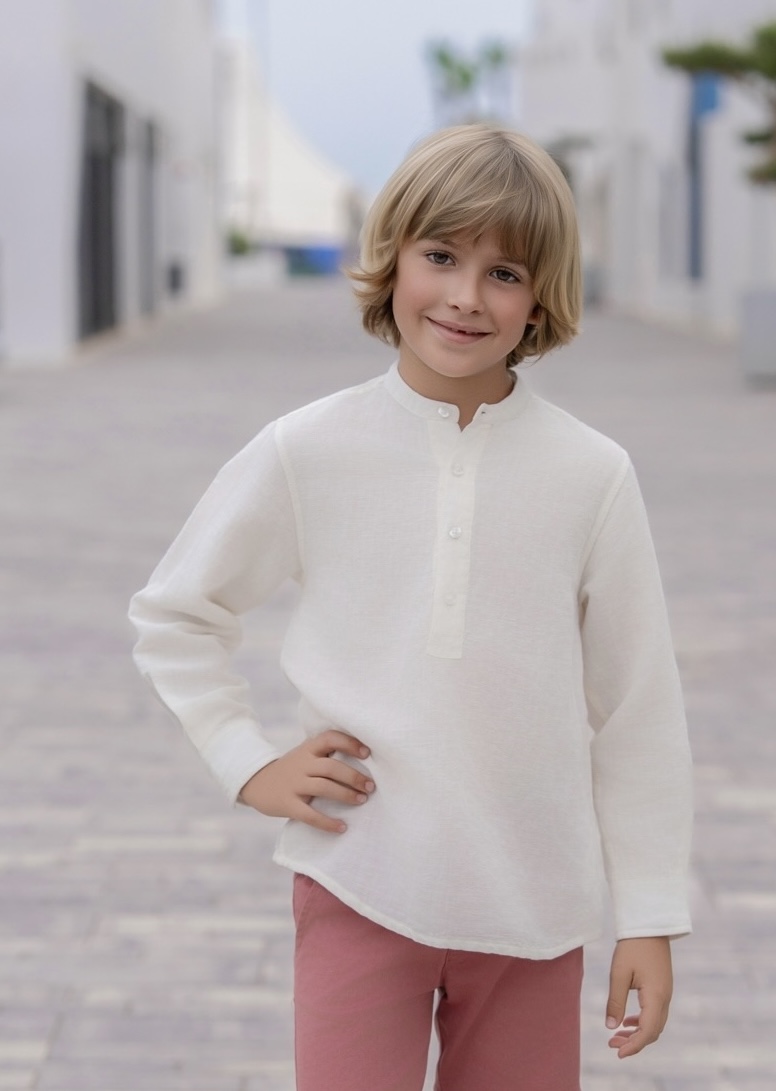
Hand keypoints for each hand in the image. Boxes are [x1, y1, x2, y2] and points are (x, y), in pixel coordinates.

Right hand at [238, 729, 374, 833]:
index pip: (330, 738)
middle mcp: (301, 764)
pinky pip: (310, 815)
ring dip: (346, 795)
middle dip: (354, 776)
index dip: (349, 743)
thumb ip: (325, 754)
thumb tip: (363, 758)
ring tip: (362, 800)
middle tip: (370, 786)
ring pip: (323, 787)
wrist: (256, 782)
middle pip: (331, 767)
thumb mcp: (305, 755)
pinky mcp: (288, 804)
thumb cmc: (291, 769)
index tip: (367, 753)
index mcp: (308, 749)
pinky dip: (327, 823)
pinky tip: (342, 827)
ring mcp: (294, 784)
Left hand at [605, 936, 672, 1057]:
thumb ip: (615, 1001)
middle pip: (653, 1031)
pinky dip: (642, 1022)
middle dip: (634, 1042)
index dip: (633, 1046)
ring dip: (638, 1033)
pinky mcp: (662, 988)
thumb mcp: (619, 973)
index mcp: (656, 997)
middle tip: (612, 1044)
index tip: (617, 1052)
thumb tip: (610, 1027)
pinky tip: (627, 1021)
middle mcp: (665, 998)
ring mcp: (665, 993)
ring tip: (617, 1035)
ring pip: (655, 1024)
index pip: (647, 1031)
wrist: (649, 925)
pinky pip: (655, 1013)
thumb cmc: (632, 946)